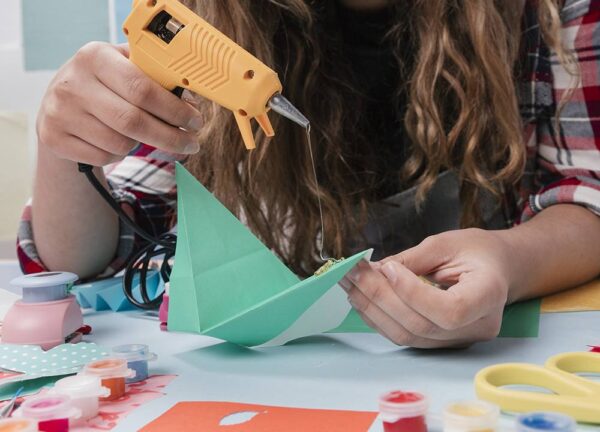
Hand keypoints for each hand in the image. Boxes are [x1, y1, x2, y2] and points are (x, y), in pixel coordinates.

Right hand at [37, 42, 202, 165]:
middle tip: (191, 143)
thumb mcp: (123, 67)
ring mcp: (60, 112)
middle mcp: (73, 83)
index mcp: (94, 57)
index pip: (142, 89)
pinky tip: (118, 142)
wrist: (58, 103)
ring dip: (142, 145)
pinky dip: (119, 155)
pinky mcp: (54, 138)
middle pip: (134, 121)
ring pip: (121, 143)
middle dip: (170, 137)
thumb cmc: (105, 84)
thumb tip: (191, 101)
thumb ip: (154, 77)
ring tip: (146, 136)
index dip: (175, 110)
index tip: (196, 121)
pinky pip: (104, 157)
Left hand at [340, 228, 516, 347]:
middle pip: (420, 325)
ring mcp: (458, 340)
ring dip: (371, 309)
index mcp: (489, 296)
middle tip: (353, 272)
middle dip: (379, 297)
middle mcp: (477, 327)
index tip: (387, 268)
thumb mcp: (448, 243)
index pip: (449, 310)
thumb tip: (375, 270)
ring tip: (350, 283)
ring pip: (407, 336)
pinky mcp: (440, 343)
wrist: (497, 269)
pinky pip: (404, 337)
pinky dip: (378, 318)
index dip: (412, 293)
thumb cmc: (478, 252)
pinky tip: (361, 298)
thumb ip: (412, 259)